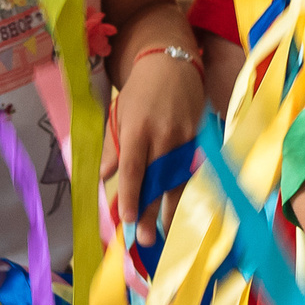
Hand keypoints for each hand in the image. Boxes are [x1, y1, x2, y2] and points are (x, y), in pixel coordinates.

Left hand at [103, 42, 206, 246]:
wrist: (172, 64)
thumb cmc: (139, 92)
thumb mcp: (119, 115)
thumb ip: (113, 148)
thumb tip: (103, 177)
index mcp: (138, 129)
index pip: (133, 169)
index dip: (129, 195)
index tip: (125, 218)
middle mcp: (164, 135)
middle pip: (157, 180)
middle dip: (150, 211)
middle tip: (143, 240)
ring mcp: (186, 137)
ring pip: (179, 179)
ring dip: (172, 208)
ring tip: (166, 233)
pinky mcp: (200, 138)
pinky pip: (193, 170)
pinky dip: (188, 190)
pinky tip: (186, 210)